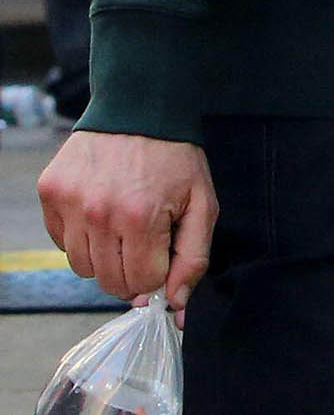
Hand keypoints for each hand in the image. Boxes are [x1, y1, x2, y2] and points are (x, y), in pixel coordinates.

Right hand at [38, 130, 217, 318]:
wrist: (138, 109)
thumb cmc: (175, 159)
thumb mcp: (202, 204)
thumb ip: (193, 258)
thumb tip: (177, 305)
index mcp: (140, 218)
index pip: (143, 282)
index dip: (158, 273)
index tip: (163, 252)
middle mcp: (98, 214)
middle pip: (110, 281)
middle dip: (132, 271)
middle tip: (144, 243)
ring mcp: (69, 203)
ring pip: (82, 267)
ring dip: (105, 258)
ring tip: (122, 227)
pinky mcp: (50, 193)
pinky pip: (62, 242)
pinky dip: (81, 238)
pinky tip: (100, 213)